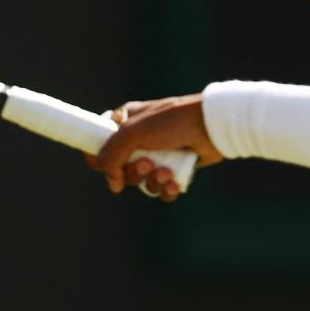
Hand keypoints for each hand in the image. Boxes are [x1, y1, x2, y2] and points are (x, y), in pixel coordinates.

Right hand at [86, 94, 223, 202]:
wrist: (211, 126)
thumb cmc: (172, 122)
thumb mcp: (133, 132)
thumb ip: (111, 155)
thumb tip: (112, 184)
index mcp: (126, 121)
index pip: (100, 141)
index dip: (98, 156)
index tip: (102, 166)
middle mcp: (140, 138)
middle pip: (120, 168)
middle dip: (133, 172)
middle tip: (146, 164)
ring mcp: (158, 154)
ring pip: (141, 181)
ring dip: (151, 182)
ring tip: (166, 173)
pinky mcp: (174, 168)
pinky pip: (161, 189)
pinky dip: (166, 189)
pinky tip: (175, 182)